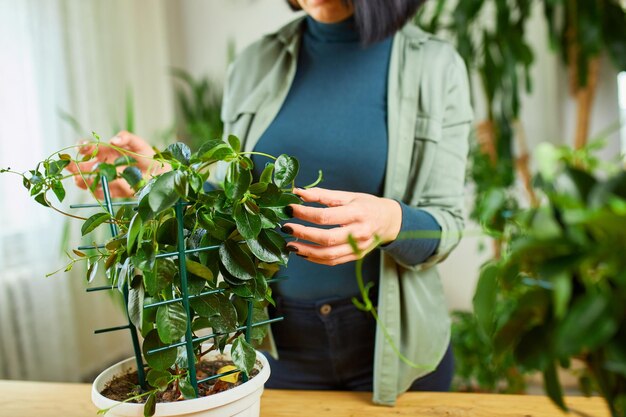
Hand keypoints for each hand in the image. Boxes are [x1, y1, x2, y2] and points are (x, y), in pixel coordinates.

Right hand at [65, 131, 161, 198]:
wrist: (162, 175)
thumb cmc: (149, 157)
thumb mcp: (139, 144)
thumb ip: (127, 138)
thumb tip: (113, 139)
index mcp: (108, 152)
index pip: (91, 149)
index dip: (83, 148)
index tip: (81, 148)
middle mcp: (105, 165)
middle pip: (85, 166)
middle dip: (75, 166)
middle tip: (69, 166)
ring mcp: (109, 179)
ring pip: (91, 180)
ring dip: (82, 181)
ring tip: (78, 180)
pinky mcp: (115, 192)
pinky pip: (103, 193)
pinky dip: (98, 193)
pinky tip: (95, 190)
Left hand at [282, 187, 401, 265]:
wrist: (390, 221)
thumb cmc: (367, 205)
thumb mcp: (348, 196)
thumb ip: (323, 195)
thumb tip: (298, 192)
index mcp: (358, 213)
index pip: (326, 216)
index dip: (305, 213)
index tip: (290, 208)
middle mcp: (359, 233)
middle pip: (326, 238)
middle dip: (303, 233)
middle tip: (286, 227)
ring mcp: (359, 248)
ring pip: (328, 254)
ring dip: (306, 251)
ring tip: (290, 244)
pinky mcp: (356, 257)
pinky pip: (333, 261)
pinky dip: (315, 259)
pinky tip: (303, 252)